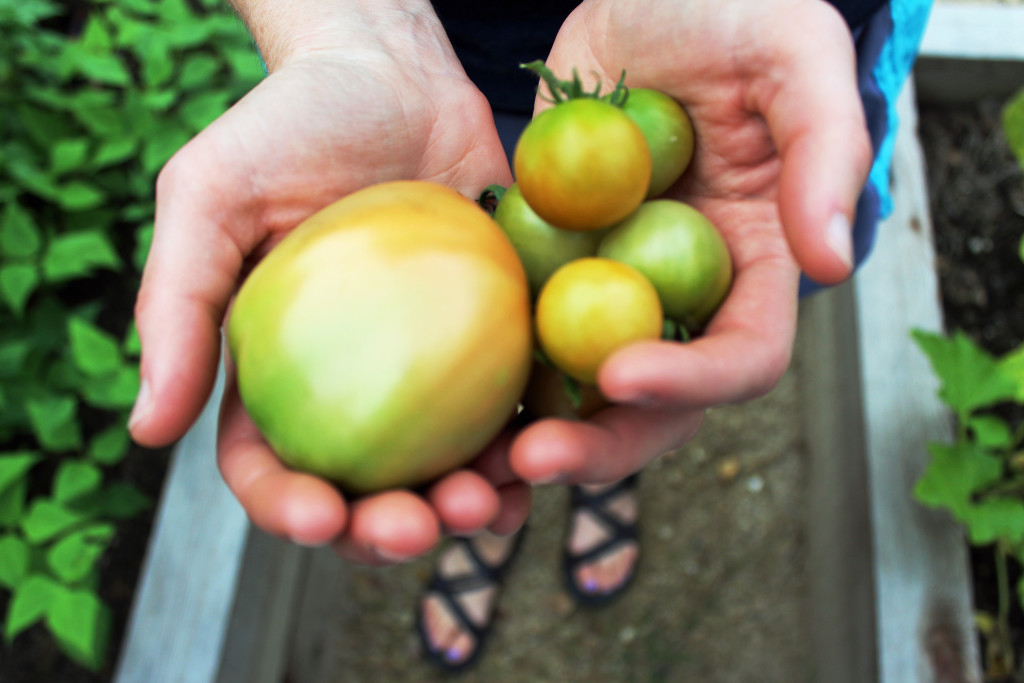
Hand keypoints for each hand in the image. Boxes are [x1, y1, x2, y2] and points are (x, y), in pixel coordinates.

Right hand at [129, 2, 528, 562]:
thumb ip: (178, 307)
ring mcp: (431, 365)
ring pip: (448, 464)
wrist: (393, 73)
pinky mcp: (499, 333)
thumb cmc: (289, 126)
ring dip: (469, 504)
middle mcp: (354, 383)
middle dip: (389, 531)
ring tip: (488, 507)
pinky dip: (531, 441)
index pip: (270, 465)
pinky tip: (543, 459)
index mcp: (276, 372)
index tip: (322, 515)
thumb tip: (146, 430)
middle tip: (420, 527)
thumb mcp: (209, 199)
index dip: (289, 507)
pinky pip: (516, 401)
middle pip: (366, 487)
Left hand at [507, 0, 872, 484]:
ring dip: (530, 432)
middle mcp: (681, 292)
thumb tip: (831, 263)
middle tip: (532, 461)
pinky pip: (516, 326)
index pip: (742, 356)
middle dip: (599, 443)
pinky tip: (440, 399)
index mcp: (753, 265)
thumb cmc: (733, 10)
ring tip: (472, 464)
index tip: (620, 374)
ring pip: (576, 385)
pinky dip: (484, 369)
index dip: (692, 380)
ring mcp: (608, 283)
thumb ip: (826, 150)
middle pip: (654, 402)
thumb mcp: (795, 55)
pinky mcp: (546, 262)